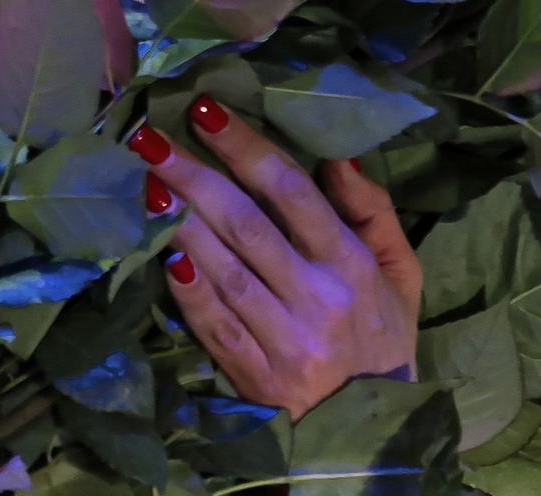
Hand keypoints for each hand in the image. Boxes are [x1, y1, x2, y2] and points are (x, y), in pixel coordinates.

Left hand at [132, 99, 420, 412]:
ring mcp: (286, 341)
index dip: (246, 147)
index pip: (292, 192)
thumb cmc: (382, 336)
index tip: (203, 109)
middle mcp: (318, 299)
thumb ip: (373, 213)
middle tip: (148, 136)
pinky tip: (159, 250)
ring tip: (140, 177)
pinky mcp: (257, 376)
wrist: (378, 431)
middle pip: (245, 224)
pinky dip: (185, 287)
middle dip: (193, 174)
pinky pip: (213, 323)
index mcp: (352, 266)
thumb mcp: (400, 276)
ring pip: (223, 269)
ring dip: (178, 220)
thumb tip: (339, 155)